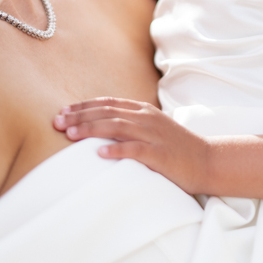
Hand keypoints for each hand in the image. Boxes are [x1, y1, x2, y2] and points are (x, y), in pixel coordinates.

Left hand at [53, 98, 209, 194]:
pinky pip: (135, 150)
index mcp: (143, 110)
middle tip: (56, 123)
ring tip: (69, 135)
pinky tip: (100, 154)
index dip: (83, 106)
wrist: (206, 160)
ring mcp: (153, 135)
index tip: (61, 112)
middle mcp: (146, 118)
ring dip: (91, 129)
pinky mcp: (159, 154)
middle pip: (107, 112)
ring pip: (117, 127)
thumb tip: (99, 127)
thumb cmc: (175, 148)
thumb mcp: (151, 129)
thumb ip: (129, 124)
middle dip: (79, 116)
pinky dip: (117, 150)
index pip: (107, 103)